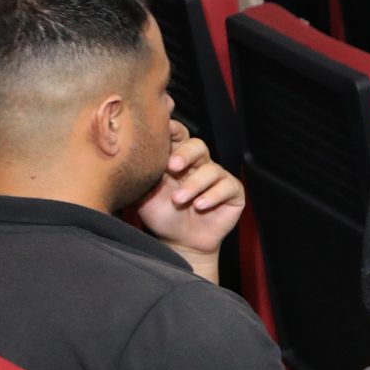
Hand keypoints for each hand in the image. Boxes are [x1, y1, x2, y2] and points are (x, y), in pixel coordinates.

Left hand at [134, 120, 245, 270]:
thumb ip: (145, 173)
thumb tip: (138, 153)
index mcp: (177, 159)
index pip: (177, 136)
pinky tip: (200, 205)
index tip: (164, 127)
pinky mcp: (232, 192)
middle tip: (172, 167)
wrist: (179, 242)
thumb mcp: (146, 194)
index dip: (173, 129)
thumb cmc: (162, 215)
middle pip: (197, 145)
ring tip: (179, 200)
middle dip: (185, 154)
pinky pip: (228, 186)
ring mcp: (217, 177)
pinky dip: (213, 195)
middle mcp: (198, 164)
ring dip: (194, 184)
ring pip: (211, 169)